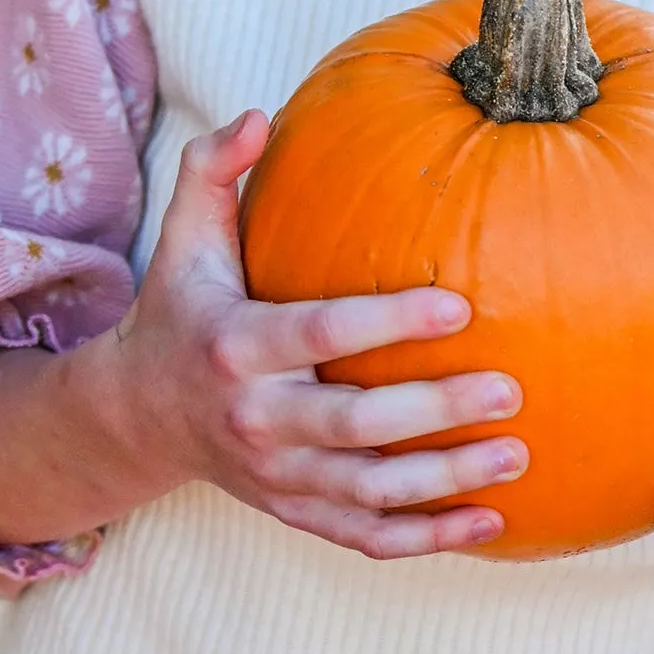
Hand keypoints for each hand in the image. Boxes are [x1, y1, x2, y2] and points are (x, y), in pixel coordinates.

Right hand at [115, 112, 527, 558]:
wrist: (135, 416)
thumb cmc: (181, 309)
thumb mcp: (183, 239)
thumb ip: (212, 171)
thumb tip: (256, 114)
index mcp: (236, 345)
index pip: (321, 334)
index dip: (389, 322)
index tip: (459, 303)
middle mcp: (255, 418)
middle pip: (357, 426)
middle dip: (437, 412)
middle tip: (510, 389)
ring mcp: (276, 475)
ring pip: (370, 491)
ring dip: (449, 480)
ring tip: (518, 453)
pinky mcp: (293, 511)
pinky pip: (365, 537)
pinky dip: (427, 539)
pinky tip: (490, 523)